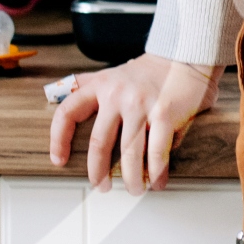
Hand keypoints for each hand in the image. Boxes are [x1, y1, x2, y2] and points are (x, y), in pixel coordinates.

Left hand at [48, 53, 221, 192]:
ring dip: (131, 178)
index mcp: (101, 85)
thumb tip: (62, 101)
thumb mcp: (112, 73)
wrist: (185, 55)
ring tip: (135, 189)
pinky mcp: (165, 113)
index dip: (59, 139)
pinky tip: (157, 180)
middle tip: (101, 186)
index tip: (59, 160)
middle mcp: (117, 95)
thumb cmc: (150, 70)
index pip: (68, 112)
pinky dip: (157, 171)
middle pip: (99, 142)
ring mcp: (141, 105)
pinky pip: (157, 151)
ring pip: (129, 153)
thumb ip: (89, 85)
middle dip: (98, 172)